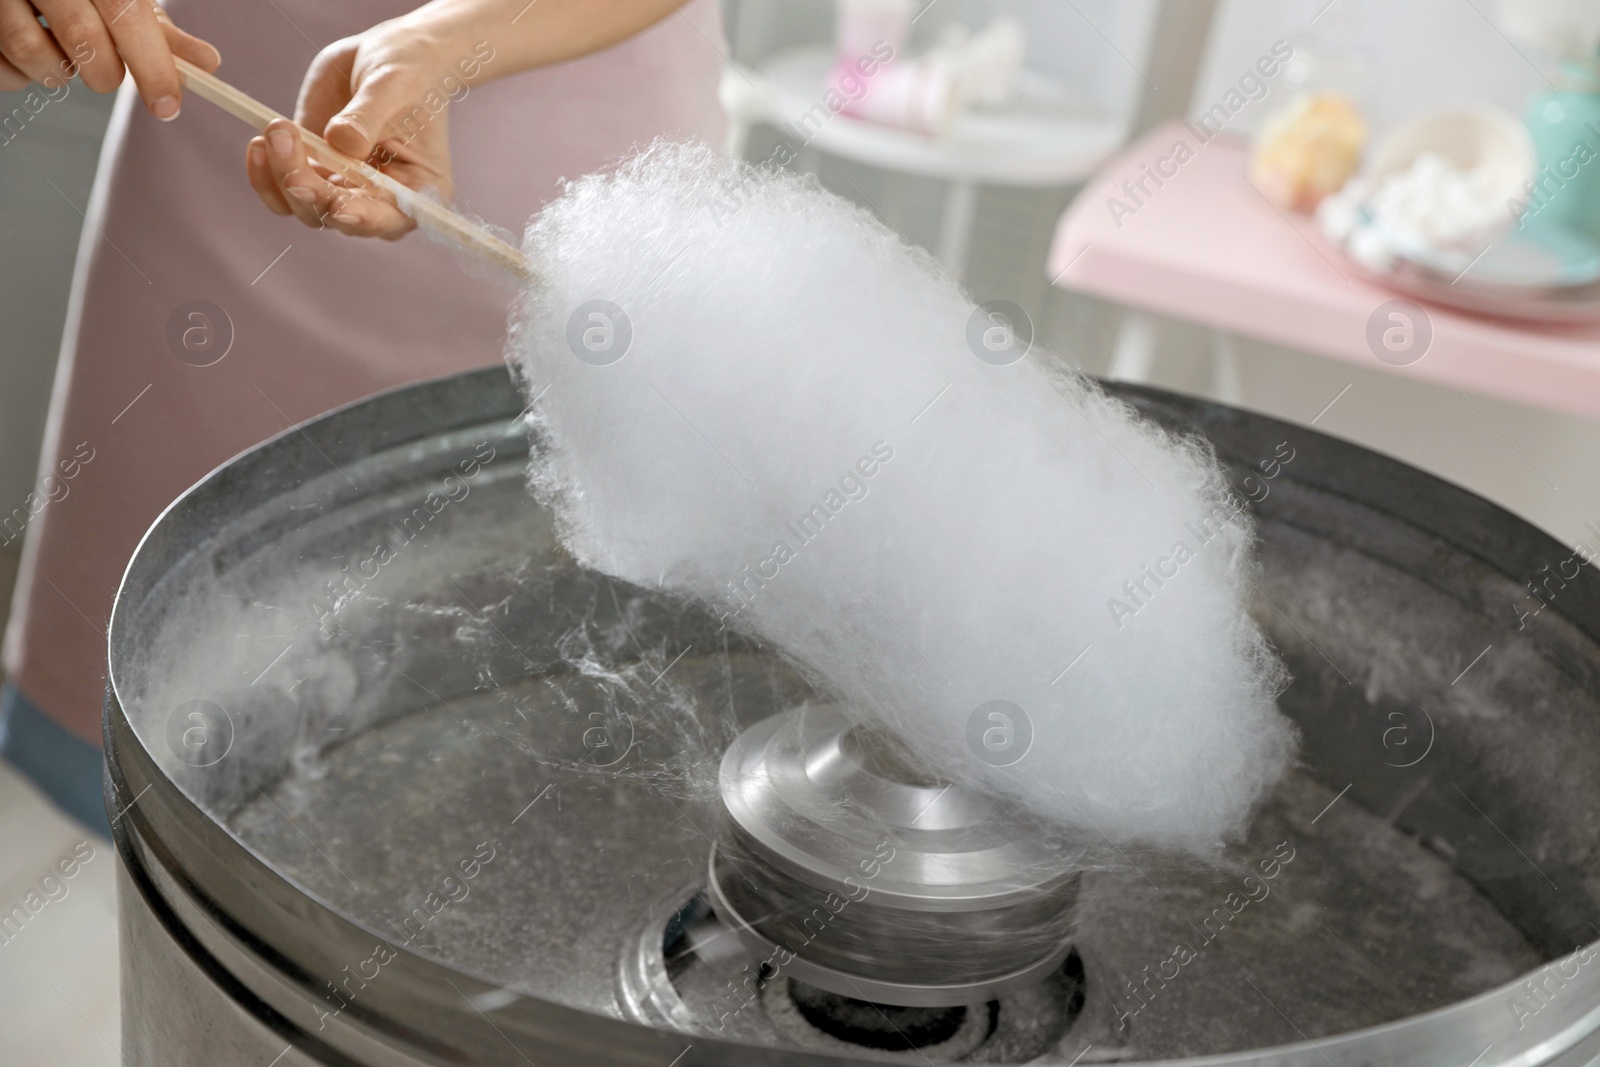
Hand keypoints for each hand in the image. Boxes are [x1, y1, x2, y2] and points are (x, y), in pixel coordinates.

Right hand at [0, 0, 218, 118]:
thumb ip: (159, 33)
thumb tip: (208, 64)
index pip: (127, 15)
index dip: (153, 66)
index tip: (168, 106)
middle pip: (84, 39)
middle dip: (105, 73)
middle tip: (104, 69)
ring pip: (35, 54)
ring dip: (60, 74)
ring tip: (61, 54)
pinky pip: (3, 70)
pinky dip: (21, 76)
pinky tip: (28, 54)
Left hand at [247, 23, 478, 239]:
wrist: (384, 53)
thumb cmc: (408, 69)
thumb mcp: (394, 85)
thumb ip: (368, 116)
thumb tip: (341, 142)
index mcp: (417, 188)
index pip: (391, 217)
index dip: (364, 218)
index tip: (338, 206)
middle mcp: (380, 198)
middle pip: (339, 217)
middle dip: (309, 187)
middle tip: (285, 139)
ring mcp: (344, 186)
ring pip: (306, 206)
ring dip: (282, 175)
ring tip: (275, 130)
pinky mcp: (314, 170)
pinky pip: (283, 189)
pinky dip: (265, 174)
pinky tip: (259, 144)